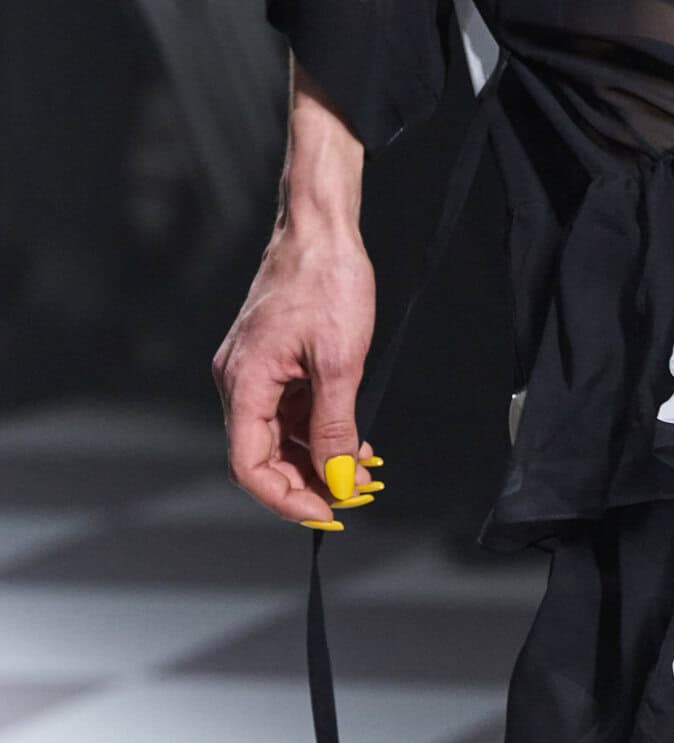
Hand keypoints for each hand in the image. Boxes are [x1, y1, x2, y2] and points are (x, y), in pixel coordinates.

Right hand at [216, 220, 378, 527]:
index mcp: (244, 382)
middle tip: (357, 496)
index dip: (287, 499)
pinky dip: (321, 435)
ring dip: (321, 462)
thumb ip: (335, 427)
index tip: (329, 512)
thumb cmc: (326, 280)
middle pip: (264, 459)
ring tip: (365, 473)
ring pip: (281, 441)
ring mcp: (256, 374)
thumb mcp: (341, 362)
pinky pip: (291, 416)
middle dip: (310, 484)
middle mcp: (240, 382)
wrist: (321, 229)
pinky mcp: (275, 366)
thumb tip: (339, 479)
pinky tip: (357, 445)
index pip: (249, 466)